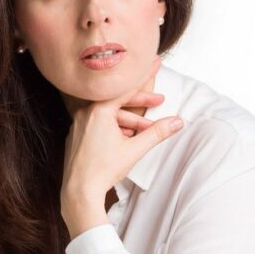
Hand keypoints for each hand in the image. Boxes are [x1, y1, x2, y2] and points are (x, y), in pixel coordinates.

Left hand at [60, 56, 183, 202]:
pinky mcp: (76, 135)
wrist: (79, 193)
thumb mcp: (135, 149)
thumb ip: (157, 133)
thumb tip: (178, 122)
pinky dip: (114, 128)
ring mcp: (79, 124)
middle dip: (141, 104)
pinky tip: (125, 138)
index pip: (126, 88)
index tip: (154, 61)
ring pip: (109, 115)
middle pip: (118, 102)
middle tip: (160, 100)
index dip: (144, 76)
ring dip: (128, 121)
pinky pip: (98, 124)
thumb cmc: (104, 170)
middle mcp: (85, 113)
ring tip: (144, 130)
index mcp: (99, 111)